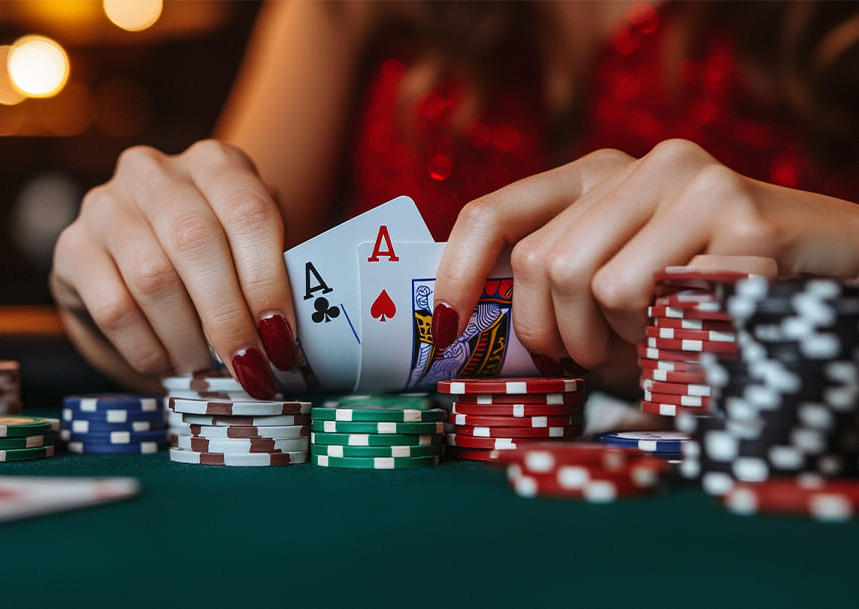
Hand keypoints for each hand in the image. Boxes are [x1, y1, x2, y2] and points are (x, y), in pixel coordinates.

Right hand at [50, 139, 296, 397]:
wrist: (139, 263)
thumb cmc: (217, 260)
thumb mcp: (253, 254)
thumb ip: (274, 280)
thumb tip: (285, 340)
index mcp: (216, 164)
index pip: (249, 212)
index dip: (268, 282)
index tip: (281, 339)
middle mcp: (156, 172)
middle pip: (197, 243)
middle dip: (228, 318)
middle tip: (248, 367)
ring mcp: (106, 204)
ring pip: (152, 277)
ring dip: (187, 338)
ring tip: (207, 368)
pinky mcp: (71, 247)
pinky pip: (112, 307)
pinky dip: (147, 348)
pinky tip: (166, 363)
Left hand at [432, 138, 858, 375]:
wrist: (831, 266)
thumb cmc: (705, 288)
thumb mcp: (621, 276)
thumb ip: (559, 286)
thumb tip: (469, 322)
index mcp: (599, 172)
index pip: (496, 213)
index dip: (460, 271)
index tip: (451, 326)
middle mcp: (642, 164)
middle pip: (546, 264)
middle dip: (563, 334)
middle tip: (598, 356)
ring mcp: (695, 183)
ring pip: (602, 286)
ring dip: (621, 341)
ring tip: (655, 339)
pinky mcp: (742, 218)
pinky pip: (665, 303)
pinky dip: (672, 338)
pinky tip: (700, 327)